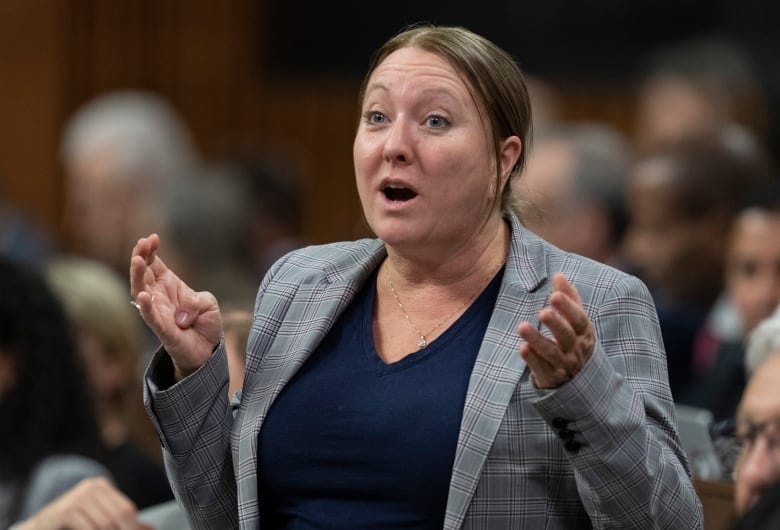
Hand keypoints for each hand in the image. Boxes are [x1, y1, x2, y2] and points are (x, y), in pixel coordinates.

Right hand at [17, 477, 151, 529]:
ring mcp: (77, 497)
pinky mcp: (67, 511)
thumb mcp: (97, 519)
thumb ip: (121, 521)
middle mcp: (90, 487)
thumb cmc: (71, 525)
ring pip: (105, 525)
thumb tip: (149, 528)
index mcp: (101, 486)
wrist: (38, 528)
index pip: (126, 508)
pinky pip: (91, 529)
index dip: (135, 526)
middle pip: (118, 515)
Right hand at [130, 233, 221, 379]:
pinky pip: (151, 317)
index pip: (154, 264)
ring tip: (138, 261)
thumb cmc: (204, 323)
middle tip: (142, 244)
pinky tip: (143, 296)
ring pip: (141, 292)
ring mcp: (158, 312)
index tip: (152, 238)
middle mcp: (158, 297)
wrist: (208, 349)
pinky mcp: (162, 330)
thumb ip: (196, 301)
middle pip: (143, 274)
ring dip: (138, 276)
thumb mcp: (207, 303)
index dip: (150, 251)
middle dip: (140, 257)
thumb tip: (181, 315)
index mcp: (168, 285)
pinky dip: (146, 307)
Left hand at [517, 273, 594, 388]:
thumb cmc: (574, 340)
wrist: (580, 378)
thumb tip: (558, 275)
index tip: (554, 295)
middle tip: (543, 312)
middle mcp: (576, 349)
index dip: (568, 308)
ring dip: (537, 340)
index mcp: (584, 333)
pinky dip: (532, 359)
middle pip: (566, 336)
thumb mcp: (576, 320)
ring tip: (522, 326)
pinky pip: (542, 368)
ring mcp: (564, 365)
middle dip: (556, 324)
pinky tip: (522, 348)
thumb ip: (569, 298)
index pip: (578, 319)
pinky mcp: (551, 377)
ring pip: (551, 353)